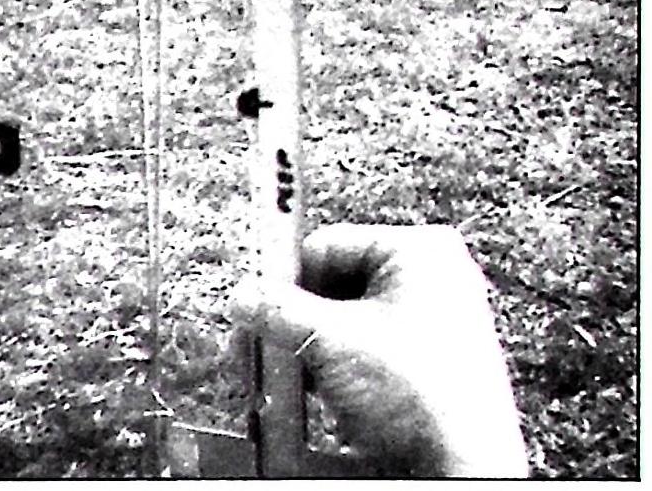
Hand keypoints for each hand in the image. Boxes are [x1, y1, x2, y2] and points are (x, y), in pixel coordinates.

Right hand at [232, 223, 528, 477]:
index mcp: (420, 252)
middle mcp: (432, 278)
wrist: (465, 467)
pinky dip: (340, 371)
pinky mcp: (426, 362)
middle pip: (333, 285)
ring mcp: (432, 322)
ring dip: (316, 352)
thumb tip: (247, 297)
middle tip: (274, 346)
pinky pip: (366, 351)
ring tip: (306, 378)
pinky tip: (332, 395)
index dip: (288, 280)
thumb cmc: (429, 396)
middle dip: (300, 323)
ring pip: (345, 322)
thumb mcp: (333, 342)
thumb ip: (279, 311)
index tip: (260, 306)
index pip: (326, 245)